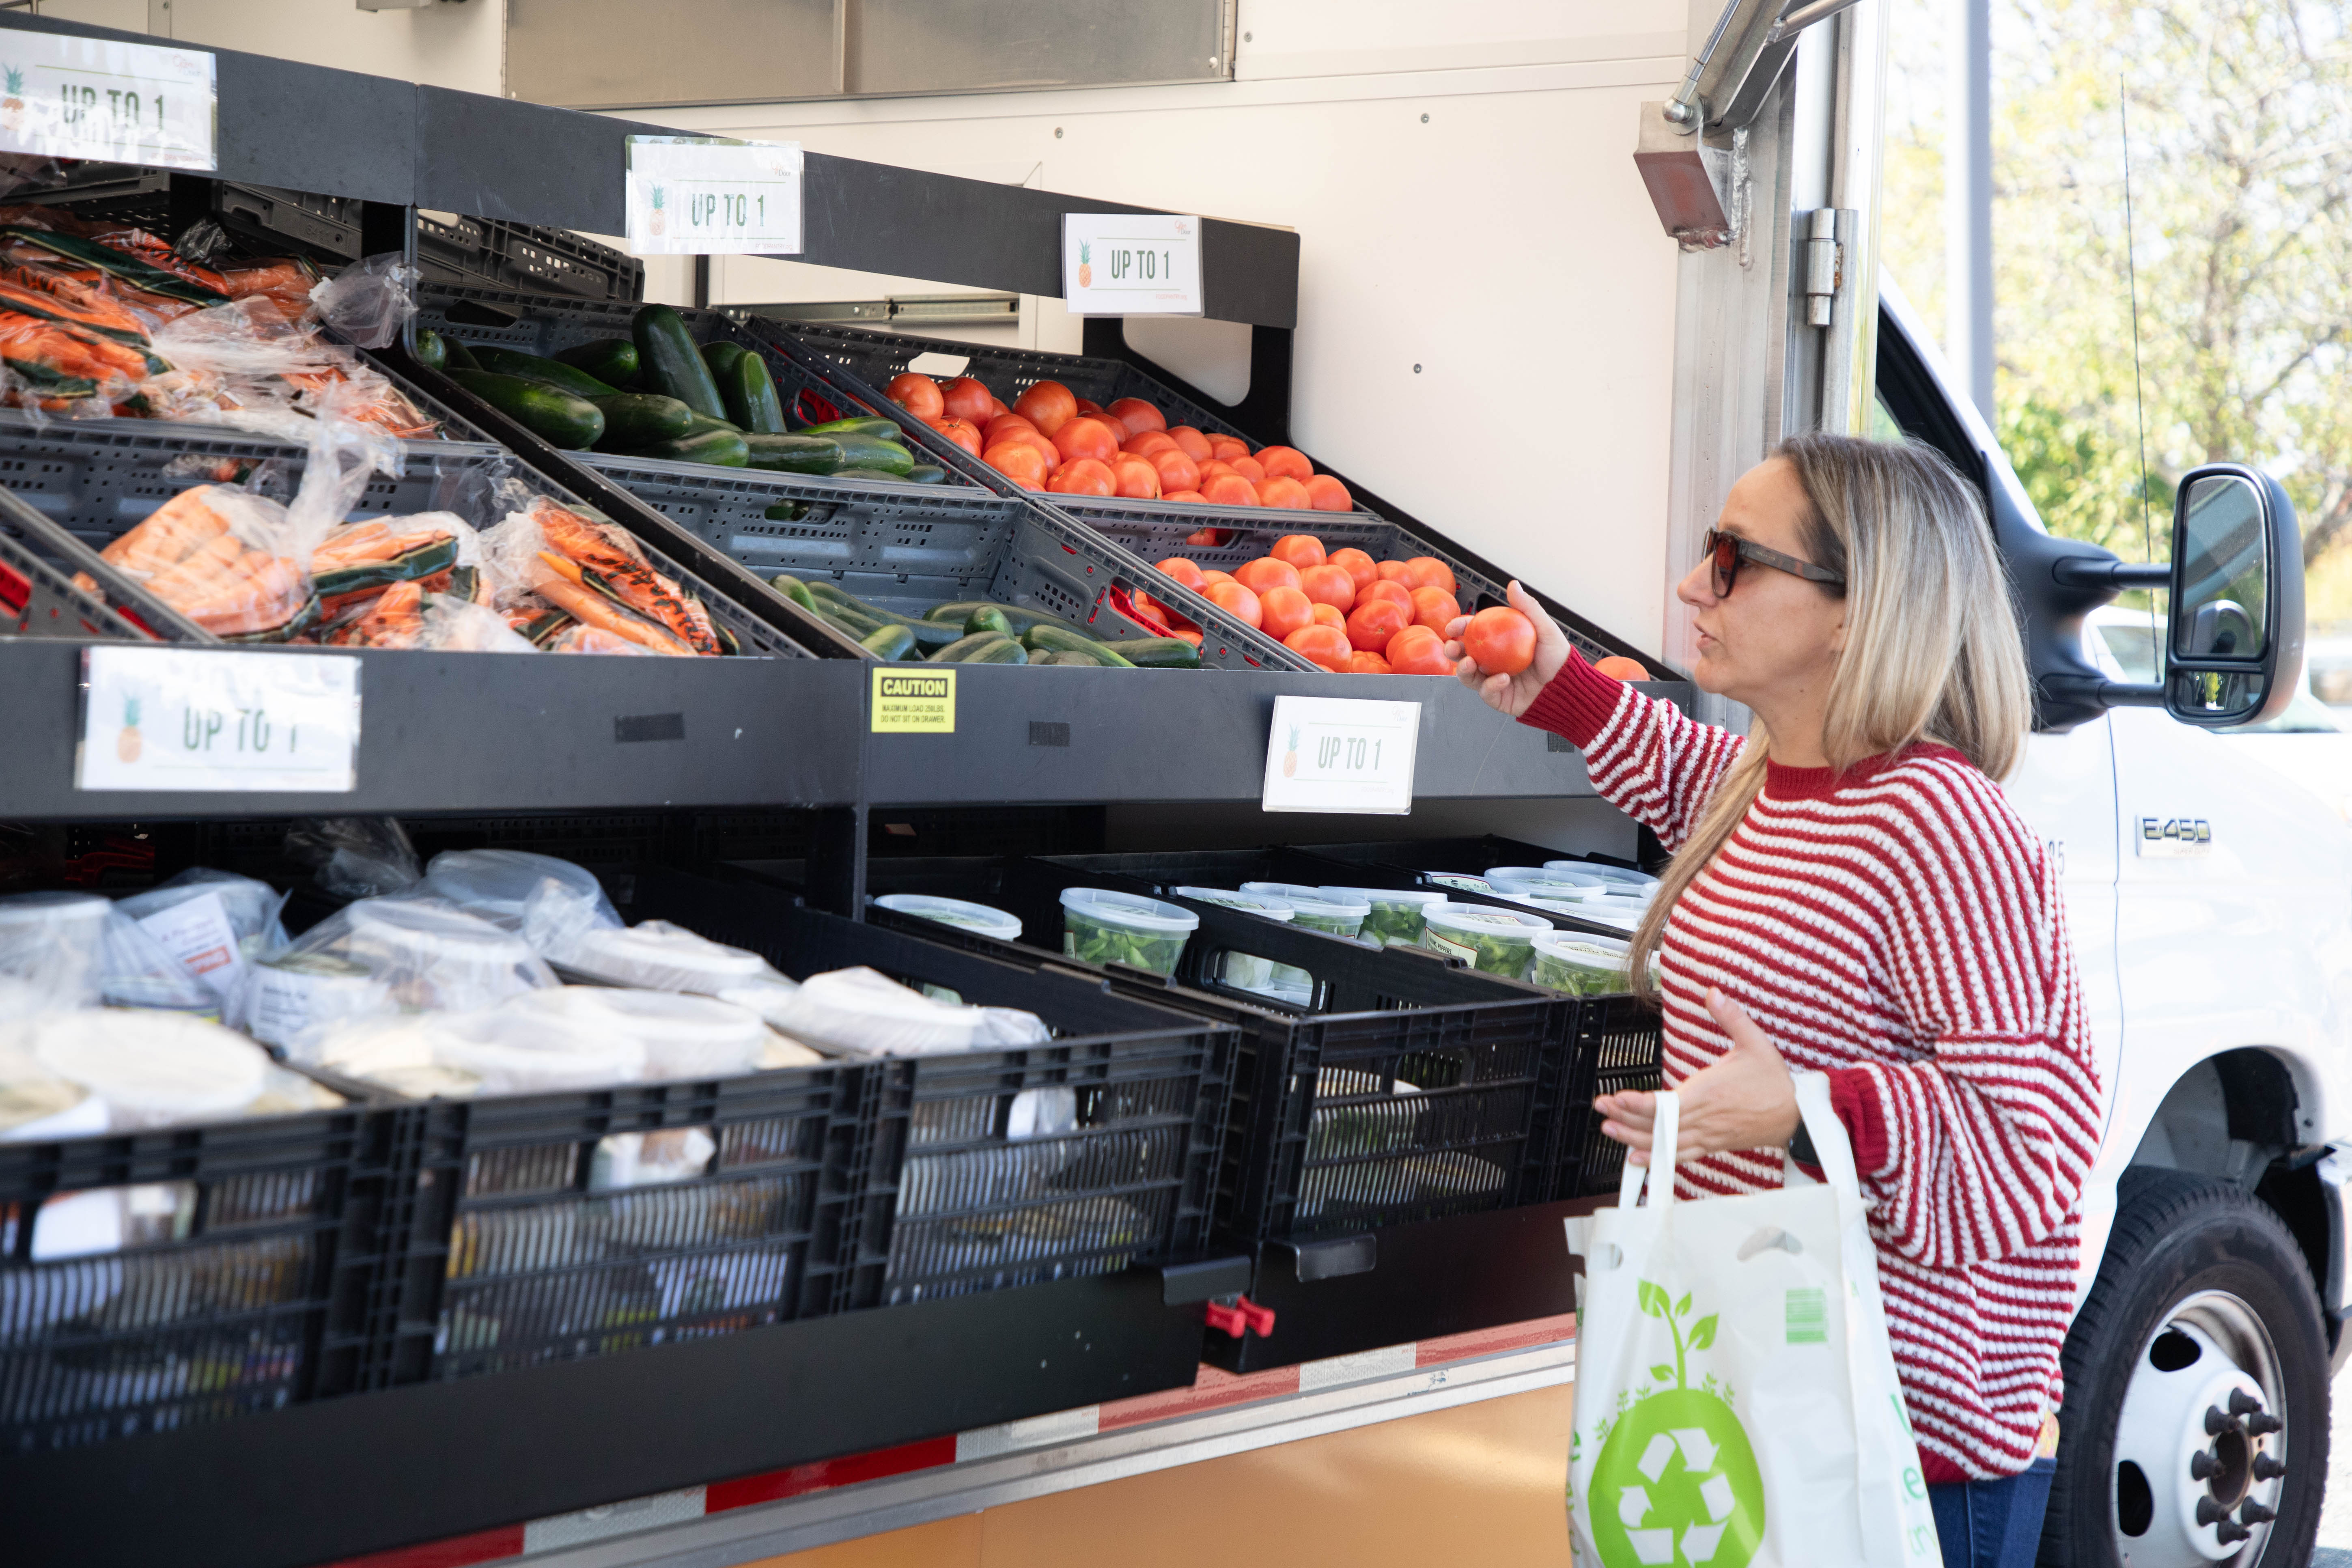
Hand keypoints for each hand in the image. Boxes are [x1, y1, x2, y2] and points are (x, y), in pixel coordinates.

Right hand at [1443, 579, 1569, 717]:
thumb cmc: (1558, 658)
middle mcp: (1493, 662)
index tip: (1453, 626)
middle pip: (1465, 655)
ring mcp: (1494, 681)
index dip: (1460, 628)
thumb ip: (1528, 607)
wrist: (1567, 687)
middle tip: (1452, 647)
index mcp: (1500, 644)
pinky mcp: (1499, 698)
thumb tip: (1513, 584)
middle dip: (1453, 651)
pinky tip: (1502, 679)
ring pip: (1469, 677)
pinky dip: (1491, 685)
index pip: (1475, 633)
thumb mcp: (1545, 629)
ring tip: (1470, 663)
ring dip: (1463, 670)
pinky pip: (1487, 693)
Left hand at [1597, 990, 1800, 1165]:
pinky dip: (1658, 1158)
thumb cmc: (1774, 1081)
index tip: (1617, 1097)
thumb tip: (1713, 992)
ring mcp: (1707, 1134)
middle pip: (1659, 1123)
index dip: (1639, 1103)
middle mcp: (1704, 1118)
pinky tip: (1638, 1158)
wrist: (1798, 1116)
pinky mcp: (1712, 1145)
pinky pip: (1680, 1155)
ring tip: (1608, 1129)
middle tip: (1601, 1108)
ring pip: (1665, 1142)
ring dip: (1634, 1137)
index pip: (1667, 1102)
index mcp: (1709, 1092)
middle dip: (1625, 1117)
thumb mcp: (1755, 1042)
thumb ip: (1732, 1016)